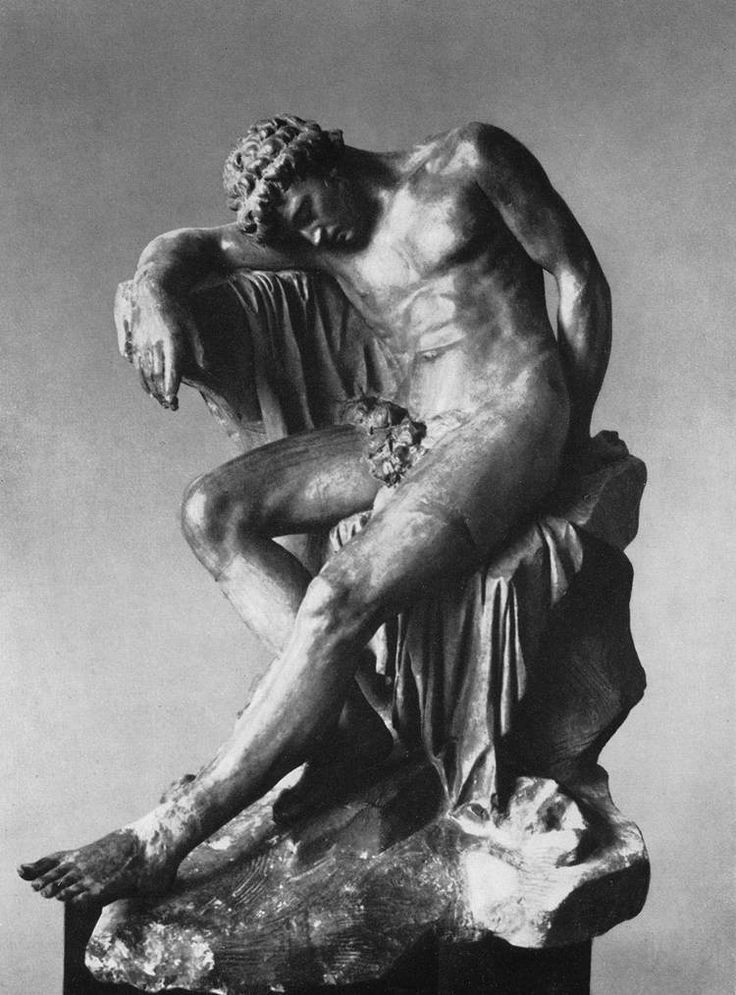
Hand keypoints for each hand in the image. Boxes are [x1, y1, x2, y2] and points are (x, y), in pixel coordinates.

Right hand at [114, 276, 202, 409]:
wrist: (152, 289)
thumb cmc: (178, 308)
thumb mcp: (193, 325)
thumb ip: (199, 348)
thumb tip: (206, 368)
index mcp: (171, 338)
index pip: (171, 365)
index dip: (171, 382)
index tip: (172, 396)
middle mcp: (154, 341)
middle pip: (156, 373)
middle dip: (161, 392)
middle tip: (170, 405)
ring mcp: (141, 341)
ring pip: (143, 371)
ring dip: (150, 388)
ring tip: (159, 399)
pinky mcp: (133, 340)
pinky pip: (135, 363)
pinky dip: (141, 377)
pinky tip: (148, 386)